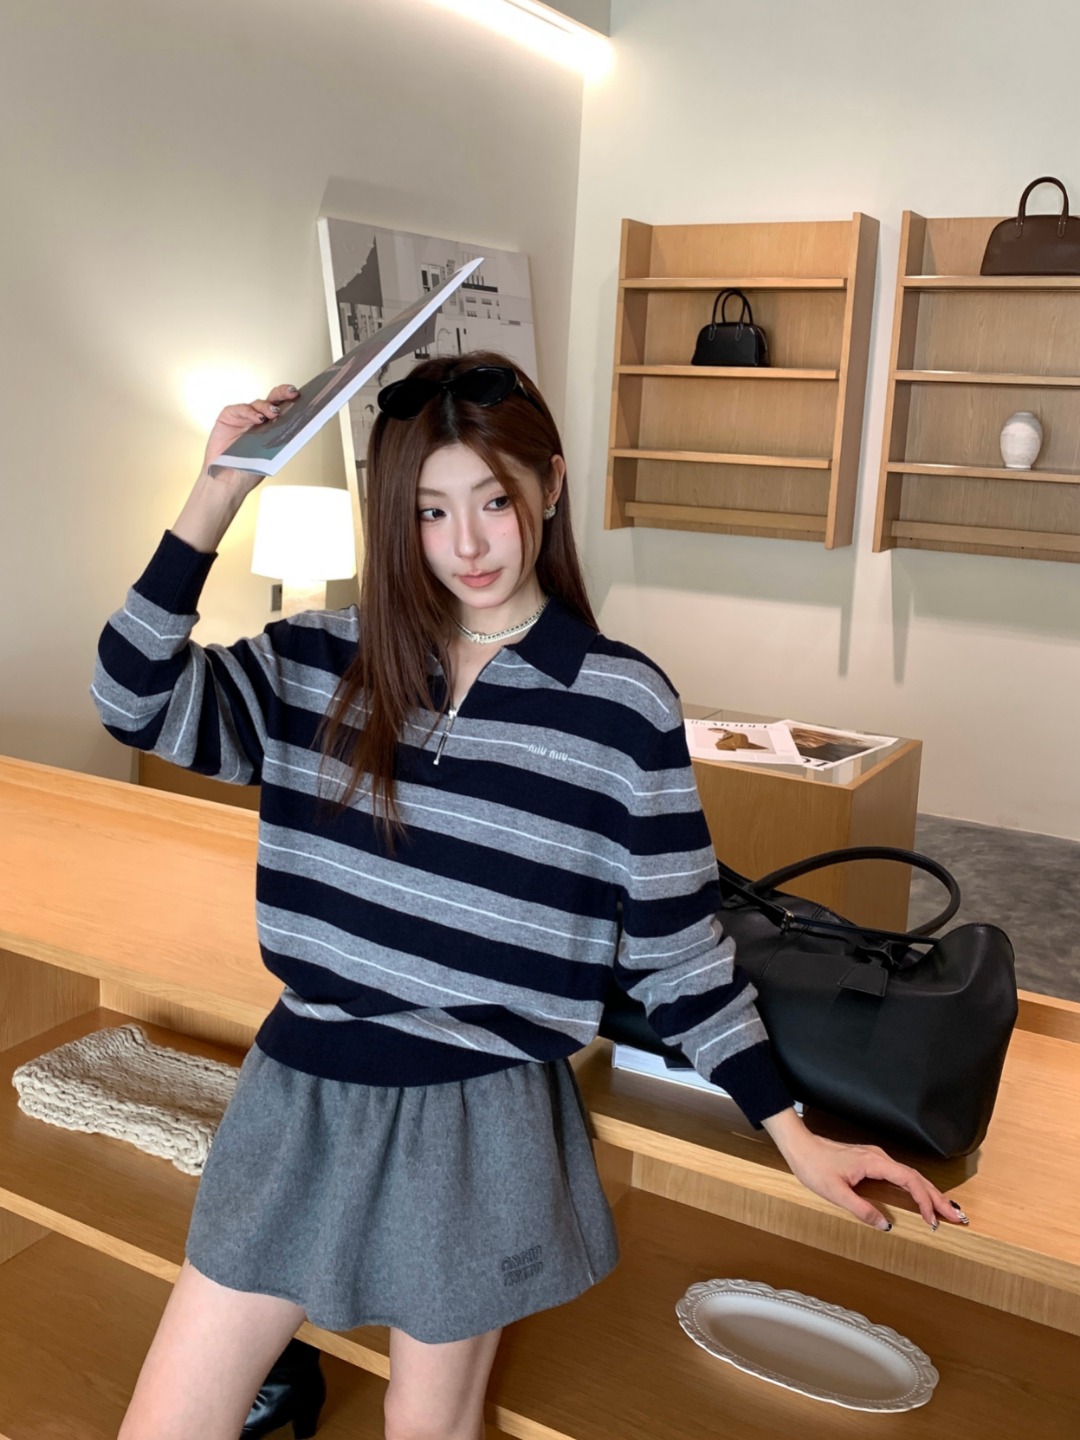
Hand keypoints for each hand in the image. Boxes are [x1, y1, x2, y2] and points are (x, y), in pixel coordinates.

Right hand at [172, 383, 300, 553]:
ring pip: (256, 404)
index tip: (307, 397)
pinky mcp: (225, 420)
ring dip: (264, 406)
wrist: (223, 487)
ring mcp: (241, 421)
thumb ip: (280, 442)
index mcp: (272, 431)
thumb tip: (299, 427)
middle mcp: (258, 423)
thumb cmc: (246, 476)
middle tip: (293, 394)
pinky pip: (237, 409)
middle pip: (273, 401)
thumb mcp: (270, 459)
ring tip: (271, 415)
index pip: (285, 411)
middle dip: (283, 394)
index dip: (293, 402)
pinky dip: (247, 411)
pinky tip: (256, 418)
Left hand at [763, 1109, 967, 1231]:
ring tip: (947, 1210)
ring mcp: (877, 1158)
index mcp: (875, 1163)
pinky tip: (921, 1196)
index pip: (910, 1181)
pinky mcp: (872, 1161)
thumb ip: (862, 1210)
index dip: (925, 1201)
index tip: (934, 1220)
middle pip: (917, 1177)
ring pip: (911, 1175)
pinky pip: (901, 1174)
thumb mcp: (835, 1193)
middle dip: (938, 1198)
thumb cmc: (814, 1166)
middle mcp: (880, 1158)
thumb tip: (886, 1225)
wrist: (800, 1146)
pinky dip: (916, 1187)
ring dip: (930, 1193)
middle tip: (958, 1217)